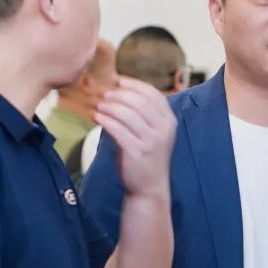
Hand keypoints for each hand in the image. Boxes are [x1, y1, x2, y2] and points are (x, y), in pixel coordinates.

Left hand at [95, 77, 176, 198]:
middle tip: (106, 94)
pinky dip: (107, 120)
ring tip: (100, 105)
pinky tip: (98, 117)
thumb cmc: (147, 155)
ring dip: (111, 107)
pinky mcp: (137, 152)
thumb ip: (142, 113)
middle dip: (121, 94)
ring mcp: (152, 141)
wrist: (149, 186)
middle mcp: (163, 129)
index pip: (153, 94)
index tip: (119, 80)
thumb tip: (118, 91)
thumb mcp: (152, 132)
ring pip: (129, 114)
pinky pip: (119, 130)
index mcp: (169, 121)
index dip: (135, 84)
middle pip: (141, 102)